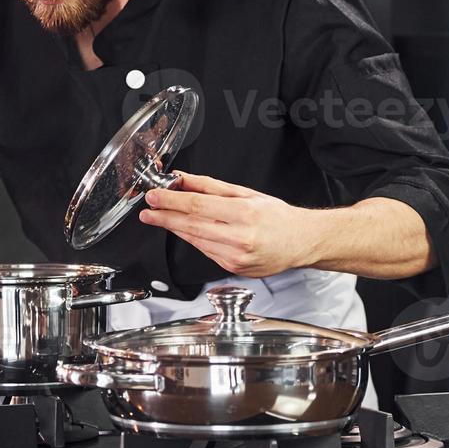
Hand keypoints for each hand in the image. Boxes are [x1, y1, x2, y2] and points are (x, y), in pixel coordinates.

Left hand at [138, 172, 316, 277]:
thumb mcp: (244, 193)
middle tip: (148, 211)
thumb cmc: (277, 217)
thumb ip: (209, 186)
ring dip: (175, 229)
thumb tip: (182, 179)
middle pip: (191, 225)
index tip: (154, 197)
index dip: (171, 201)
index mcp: (244, 214)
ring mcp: (235, 257)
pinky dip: (193, 240)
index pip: (197, 206)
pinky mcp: (232, 268)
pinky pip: (205, 251)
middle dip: (165, 217)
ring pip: (194, 241)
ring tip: (160, 218)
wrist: (300, 242)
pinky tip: (186, 231)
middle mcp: (240, 238)